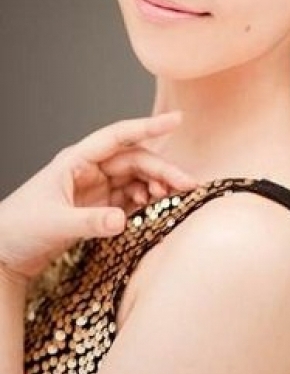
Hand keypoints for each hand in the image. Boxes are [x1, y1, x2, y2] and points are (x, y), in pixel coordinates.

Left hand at [0, 111, 196, 280]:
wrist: (4, 253)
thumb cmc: (19, 229)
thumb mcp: (54, 224)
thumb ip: (90, 222)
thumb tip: (123, 219)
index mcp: (76, 160)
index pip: (118, 137)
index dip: (148, 127)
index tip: (176, 120)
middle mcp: (91, 169)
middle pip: (135, 160)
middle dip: (162, 170)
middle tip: (188, 184)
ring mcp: (97, 188)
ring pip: (137, 178)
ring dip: (157, 185)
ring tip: (174, 196)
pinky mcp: (101, 207)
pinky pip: (132, 197)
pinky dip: (147, 200)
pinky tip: (155, 206)